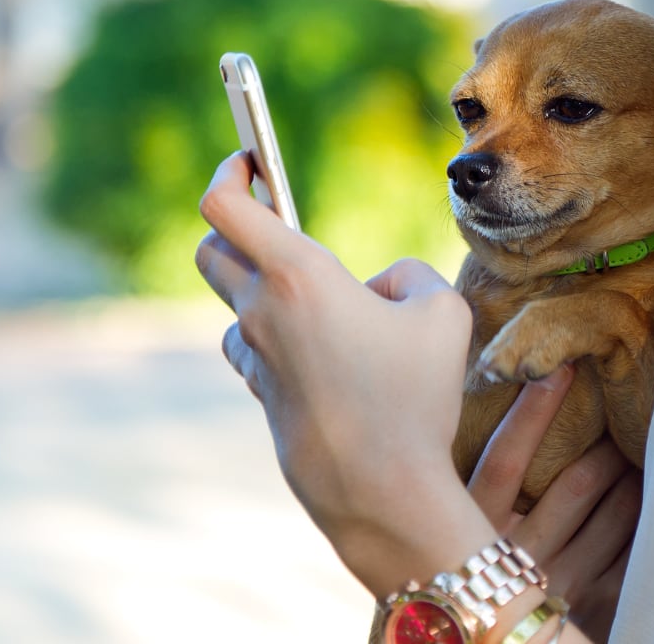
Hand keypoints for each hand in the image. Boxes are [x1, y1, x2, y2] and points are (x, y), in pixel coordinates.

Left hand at [194, 151, 495, 595]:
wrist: (382, 493)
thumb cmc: (415, 398)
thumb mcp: (443, 311)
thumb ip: (408, 275)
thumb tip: (376, 287)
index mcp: (297, 277)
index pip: (225, 205)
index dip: (230, 171)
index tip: (251, 159)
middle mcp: (262, 313)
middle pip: (210, 251)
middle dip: (236, 224)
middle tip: (277, 218)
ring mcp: (255, 360)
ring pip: (236, 306)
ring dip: (263, 290)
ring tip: (322, 302)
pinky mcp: (262, 399)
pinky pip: (259, 351)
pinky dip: (282, 339)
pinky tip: (328, 357)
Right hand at [467, 365, 640, 640]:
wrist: (491, 635)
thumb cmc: (472, 562)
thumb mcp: (463, 522)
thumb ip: (485, 479)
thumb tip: (523, 398)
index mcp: (475, 527)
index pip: (506, 460)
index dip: (532, 413)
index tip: (559, 369)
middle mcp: (518, 556)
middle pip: (578, 484)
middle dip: (610, 446)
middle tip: (627, 415)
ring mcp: (559, 584)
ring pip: (616, 514)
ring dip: (634, 476)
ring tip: (645, 450)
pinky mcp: (592, 606)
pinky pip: (632, 554)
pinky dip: (646, 521)